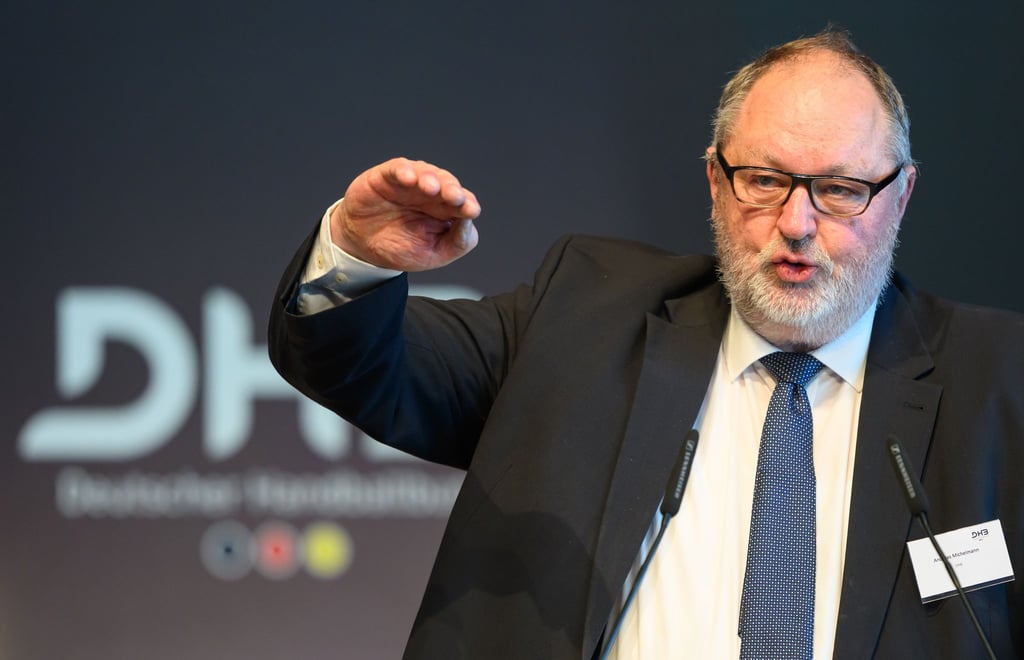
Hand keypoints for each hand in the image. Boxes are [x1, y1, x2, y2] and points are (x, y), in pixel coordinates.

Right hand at [331, 157, 481, 270]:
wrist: (362, 246)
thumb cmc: (399, 247)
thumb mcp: (432, 255)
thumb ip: (457, 242)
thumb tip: (470, 222)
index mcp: (445, 211)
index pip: (463, 202)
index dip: (468, 204)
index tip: (471, 211)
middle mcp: (430, 193)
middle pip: (447, 183)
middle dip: (452, 189)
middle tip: (456, 198)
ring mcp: (409, 183)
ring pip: (425, 172)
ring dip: (430, 178)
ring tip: (431, 188)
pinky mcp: (386, 176)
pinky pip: (397, 168)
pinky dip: (403, 171)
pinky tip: (408, 179)